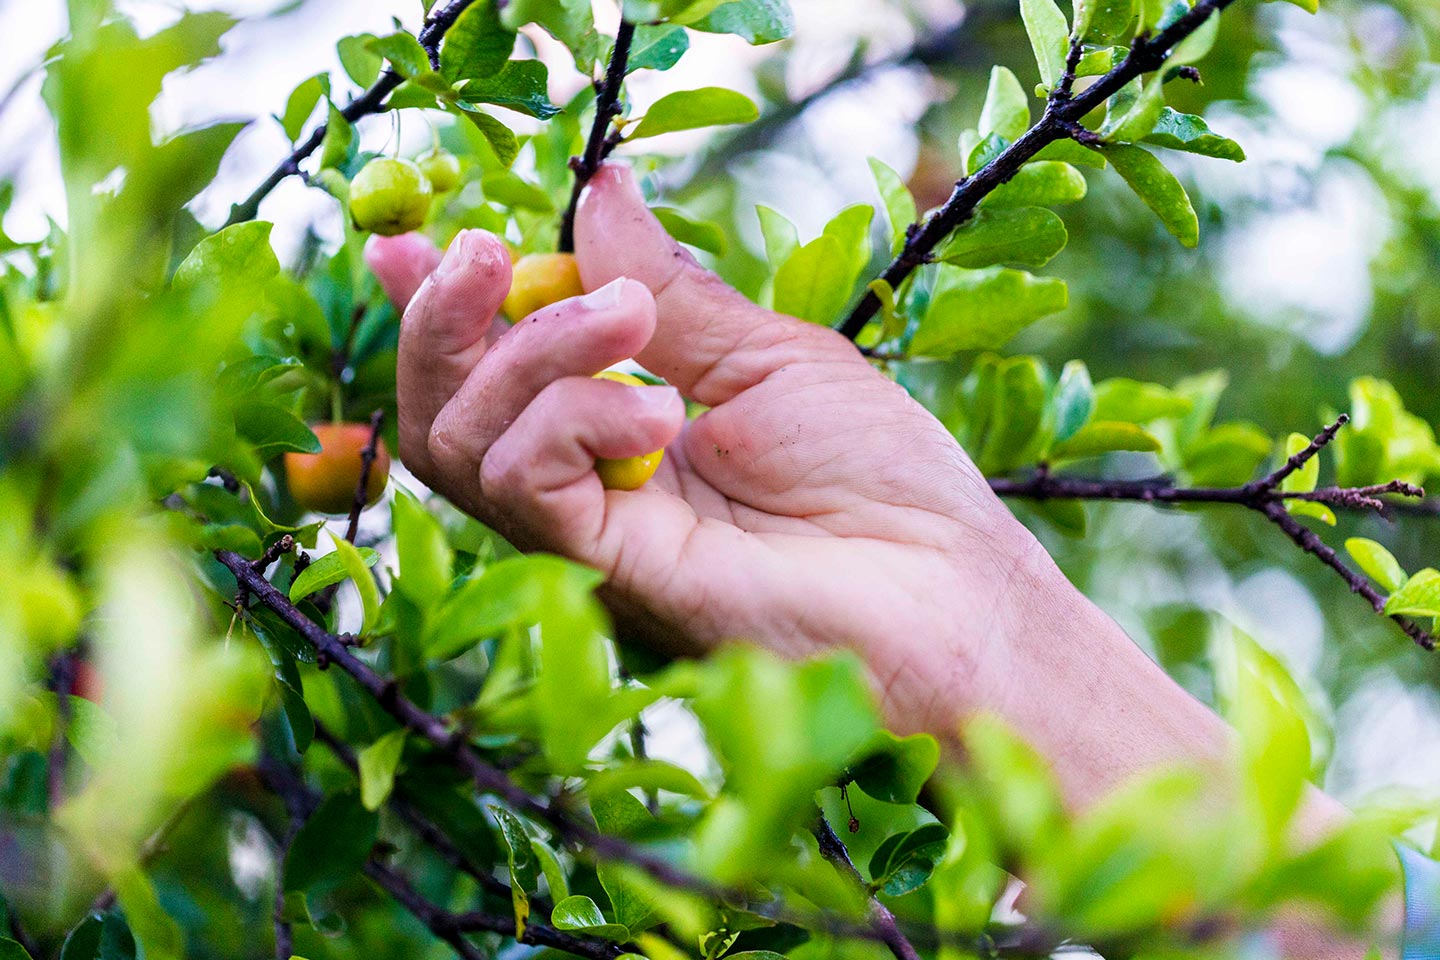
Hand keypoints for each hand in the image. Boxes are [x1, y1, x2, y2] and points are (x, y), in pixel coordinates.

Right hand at [365, 164, 1058, 733]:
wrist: (946, 593)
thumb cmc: (878, 479)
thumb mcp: (766, 356)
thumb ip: (668, 287)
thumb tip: (597, 191)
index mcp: (618, 429)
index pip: (490, 369)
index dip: (440, 305)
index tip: (418, 237)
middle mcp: (585, 487)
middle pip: (443, 410)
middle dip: (445, 319)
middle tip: (490, 252)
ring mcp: (588, 537)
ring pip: (464, 442)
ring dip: (532, 353)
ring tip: (632, 323)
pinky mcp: (604, 574)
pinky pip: (524, 484)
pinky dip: (573, 419)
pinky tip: (662, 412)